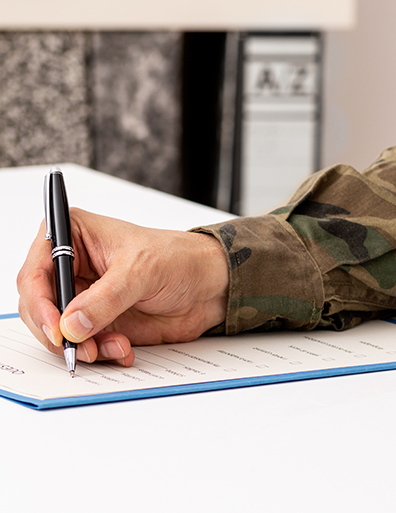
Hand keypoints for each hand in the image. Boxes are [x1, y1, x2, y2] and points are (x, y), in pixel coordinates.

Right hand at [17, 208, 228, 366]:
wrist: (207, 285)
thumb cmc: (177, 258)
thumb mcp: (140, 271)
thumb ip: (104, 299)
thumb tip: (71, 324)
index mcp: (72, 236)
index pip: (35, 272)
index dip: (40, 303)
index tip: (57, 329)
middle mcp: (72, 266)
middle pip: (39, 306)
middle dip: (58, 332)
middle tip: (81, 348)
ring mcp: (83, 296)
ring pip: (59, 331)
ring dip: (82, 346)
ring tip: (113, 346)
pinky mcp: (97, 320)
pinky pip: (83, 345)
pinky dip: (100, 352)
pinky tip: (123, 348)